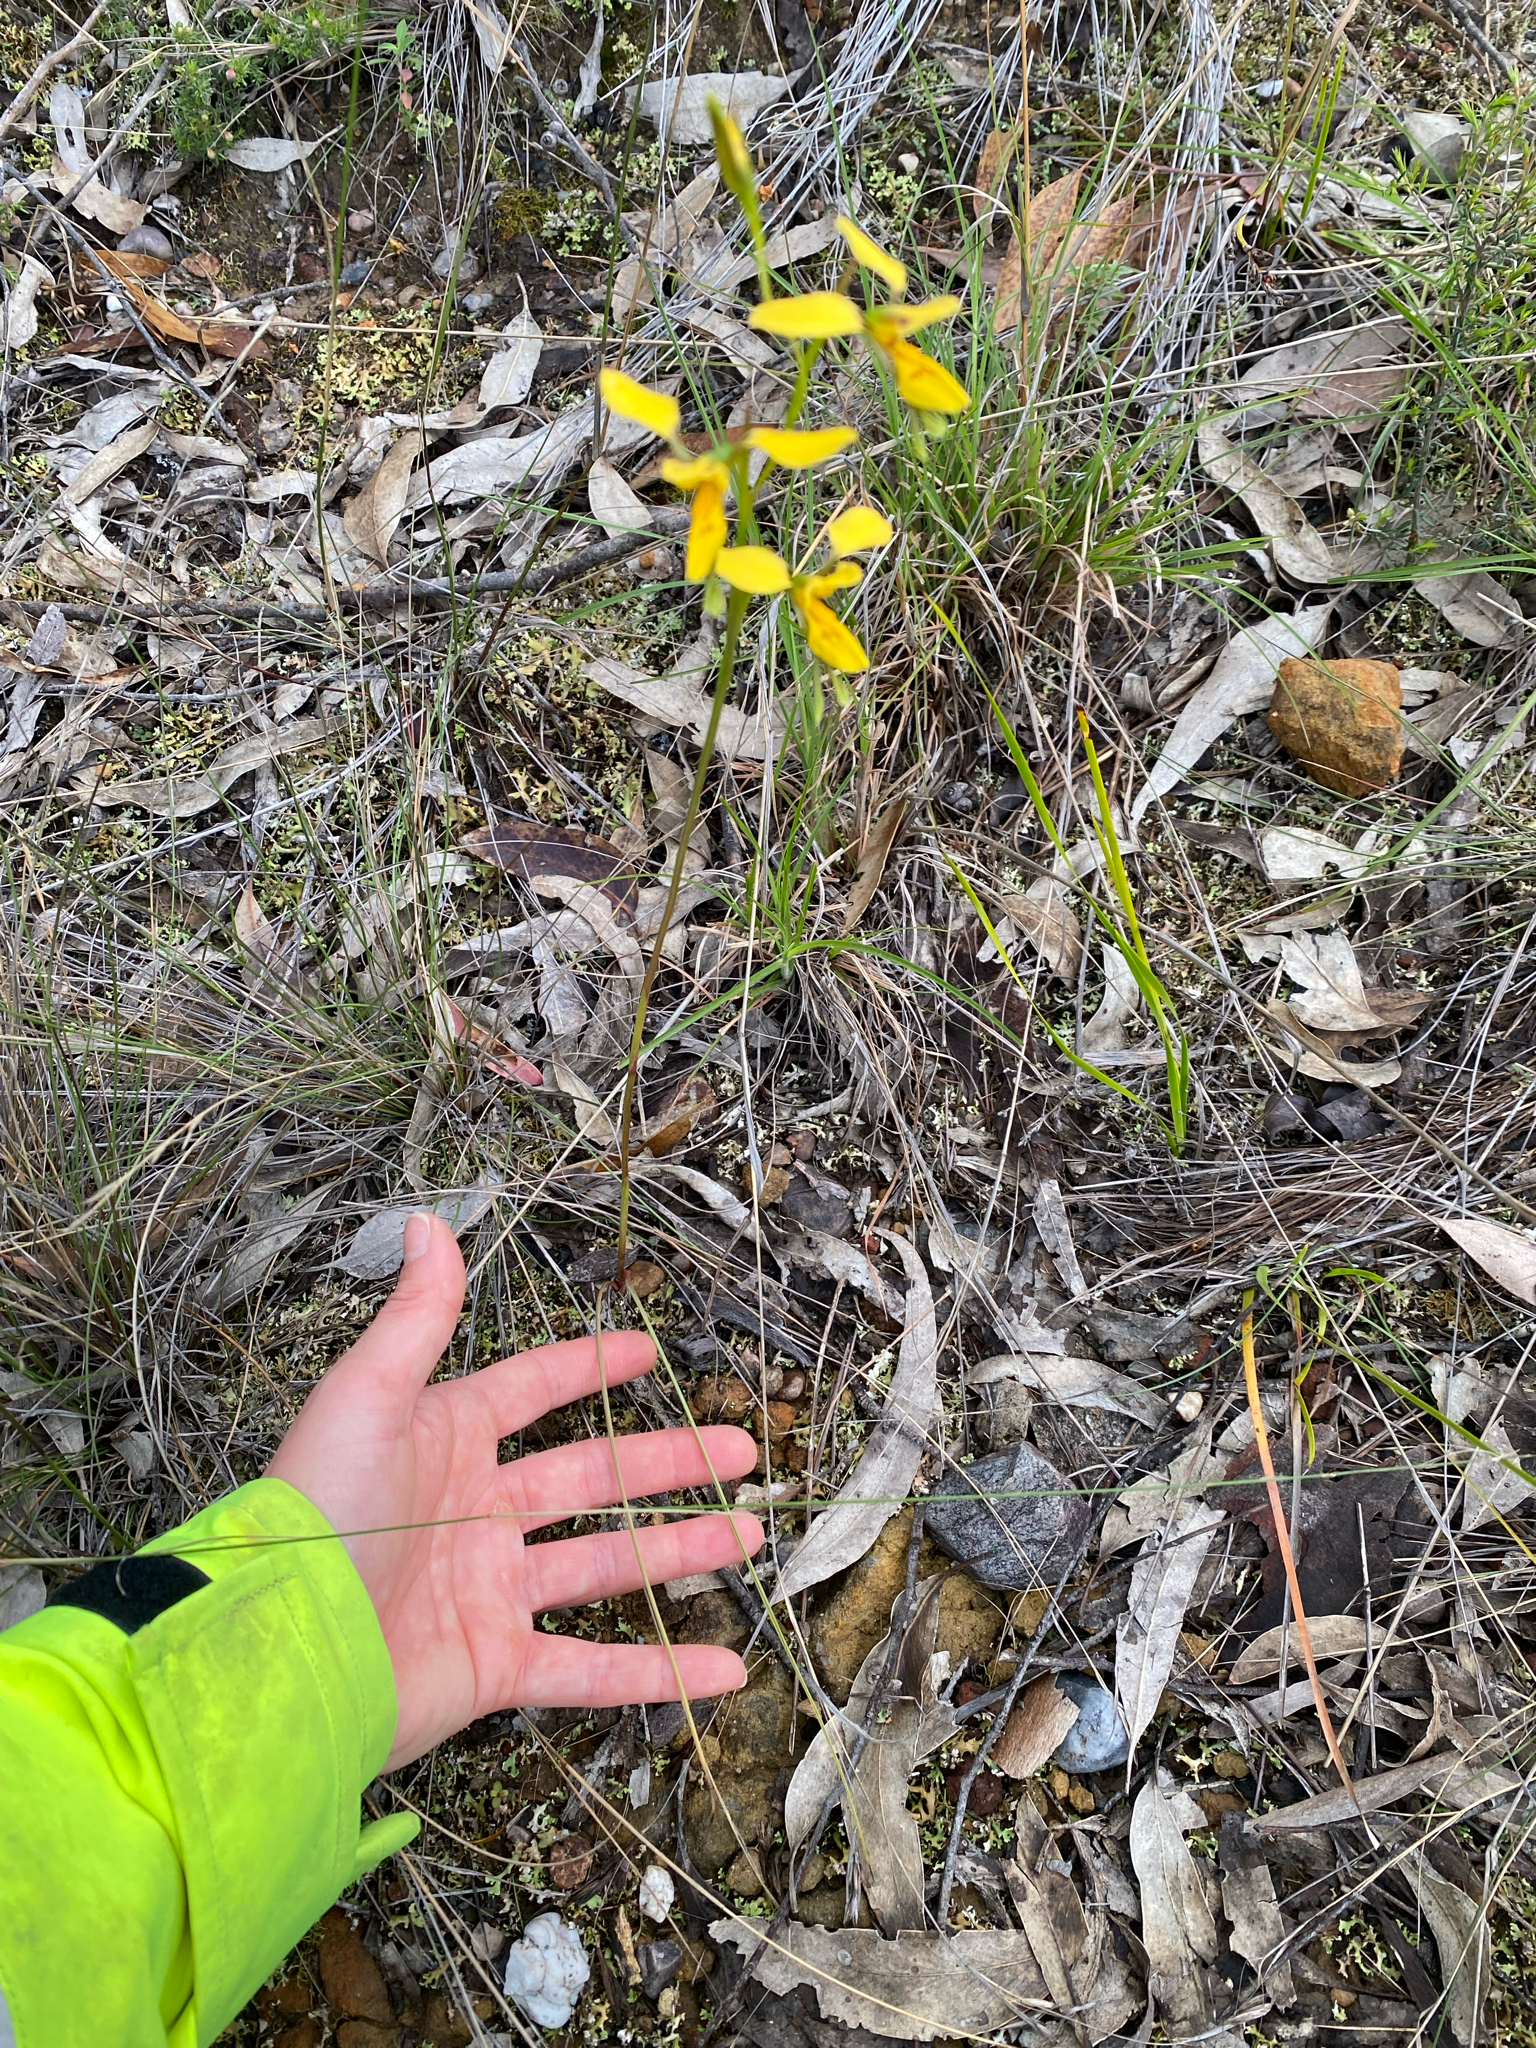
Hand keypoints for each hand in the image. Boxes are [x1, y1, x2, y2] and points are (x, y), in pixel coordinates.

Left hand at [268, 1213, 762, 1766]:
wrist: (278, 1649)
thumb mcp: (365, 1397)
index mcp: (443, 1440)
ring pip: (605, 1565)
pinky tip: (720, 1668)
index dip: (587, 1368)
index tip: (645, 1350)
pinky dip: (659, 1672)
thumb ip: (416, 1316)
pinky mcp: (494, 1666)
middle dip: (667, 1463)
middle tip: (740, 1447)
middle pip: (589, 1478)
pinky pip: (590, 1670)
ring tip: (747, 1537)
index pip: (531, 1390)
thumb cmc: (314, 1512)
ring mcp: (488, 1592)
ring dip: (678, 1551)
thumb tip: (426, 1221)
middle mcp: (472, 1514)